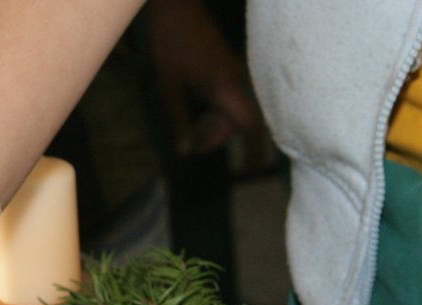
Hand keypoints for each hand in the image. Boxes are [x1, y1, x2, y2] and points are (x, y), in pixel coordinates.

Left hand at [145, 0, 261, 155]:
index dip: (254, 151)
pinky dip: (212, 113)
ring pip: (230, 112)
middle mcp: (234, 82)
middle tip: (188, 147)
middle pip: (237, 123)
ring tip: (187, 134)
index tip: (250, 171)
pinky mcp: (223, 69)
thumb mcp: (167, 88)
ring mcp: (230, 74)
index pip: (250, 125)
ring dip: (212, 127)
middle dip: (216, 140)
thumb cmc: (169, 44)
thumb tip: (185, 151)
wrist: (174, 9)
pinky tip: (192, 116)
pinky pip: (225, 99)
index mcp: (224, 87)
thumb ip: (178, 121)